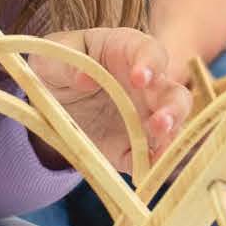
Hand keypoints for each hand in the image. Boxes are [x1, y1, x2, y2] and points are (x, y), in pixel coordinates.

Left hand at [37, 28, 192, 170]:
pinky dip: (152, 166)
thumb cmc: (60, 66)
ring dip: (169, 140)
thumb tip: (84, 79)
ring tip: (160, 153)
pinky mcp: (135, 146)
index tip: (140, 78)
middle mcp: (148, 86)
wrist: (56, 99)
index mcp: (129, 52)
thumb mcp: (51, 58)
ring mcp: (146, 117)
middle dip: (172, 109)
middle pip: (175, 95)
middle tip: (160, 123)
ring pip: (172, 127)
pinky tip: (148, 173)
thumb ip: (66, 63)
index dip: (150, 64)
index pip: (150, 53)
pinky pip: (149, 157)